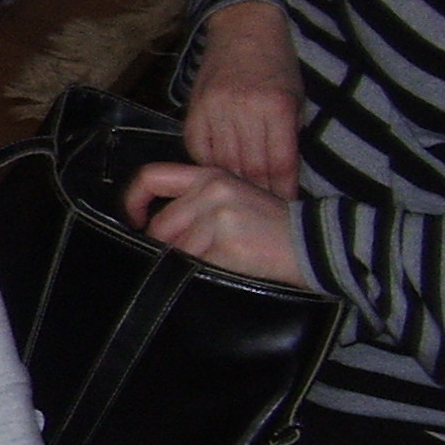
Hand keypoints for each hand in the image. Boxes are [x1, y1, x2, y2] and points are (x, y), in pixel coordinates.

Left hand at [122, 161, 309, 286]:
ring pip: (176, 248)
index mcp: (209, 174)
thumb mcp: (233, 195)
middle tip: (193, 252)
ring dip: (190, 259)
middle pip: (161, 225)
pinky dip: (205, 270)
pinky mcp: (225, 243)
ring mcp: (217, 216)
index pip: (151, 176)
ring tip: (218, 256)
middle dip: (169, 245)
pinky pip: (196, 263)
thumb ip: (195, 200)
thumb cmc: (269, 223)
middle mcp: (210, 190)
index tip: (133, 220)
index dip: (132, 200)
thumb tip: (153, 225)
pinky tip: (227, 265)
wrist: (312, 243)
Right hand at [184, 0, 302, 195]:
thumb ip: (287, 135)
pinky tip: (216, 175)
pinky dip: (208, 165)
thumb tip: (280, 177)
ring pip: (221, 162)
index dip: (282, 189)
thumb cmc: (277, 64)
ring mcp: (215, 109)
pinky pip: (198, 149)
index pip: (280, 162)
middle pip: (250, 167)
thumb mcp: (295, 97)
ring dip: (232, 184)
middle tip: (262, 212)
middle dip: (258, 192)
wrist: (243, 27)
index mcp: (277, 106)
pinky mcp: (194, 109)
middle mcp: (244, 109)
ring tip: (240, 201)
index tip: (285, 206)